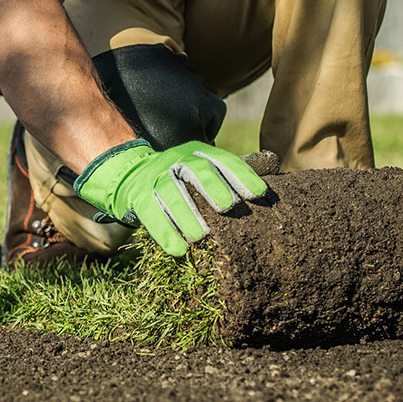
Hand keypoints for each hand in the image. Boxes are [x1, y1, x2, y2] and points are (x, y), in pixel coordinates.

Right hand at [73, 140, 269, 255]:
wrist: (127, 172)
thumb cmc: (178, 177)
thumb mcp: (203, 167)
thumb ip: (234, 169)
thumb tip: (274, 161)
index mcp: (197, 152)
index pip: (222, 160)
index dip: (241, 175)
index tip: (259, 194)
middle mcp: (176, 161)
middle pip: (196, 171)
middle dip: (212, 187)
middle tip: (228, 207)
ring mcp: (155, 178)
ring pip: (171, 193)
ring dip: (186, 215)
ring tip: (201, 236)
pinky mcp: (137, 197)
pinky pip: (151, 214)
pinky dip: (164, 233)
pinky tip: (178, 250)